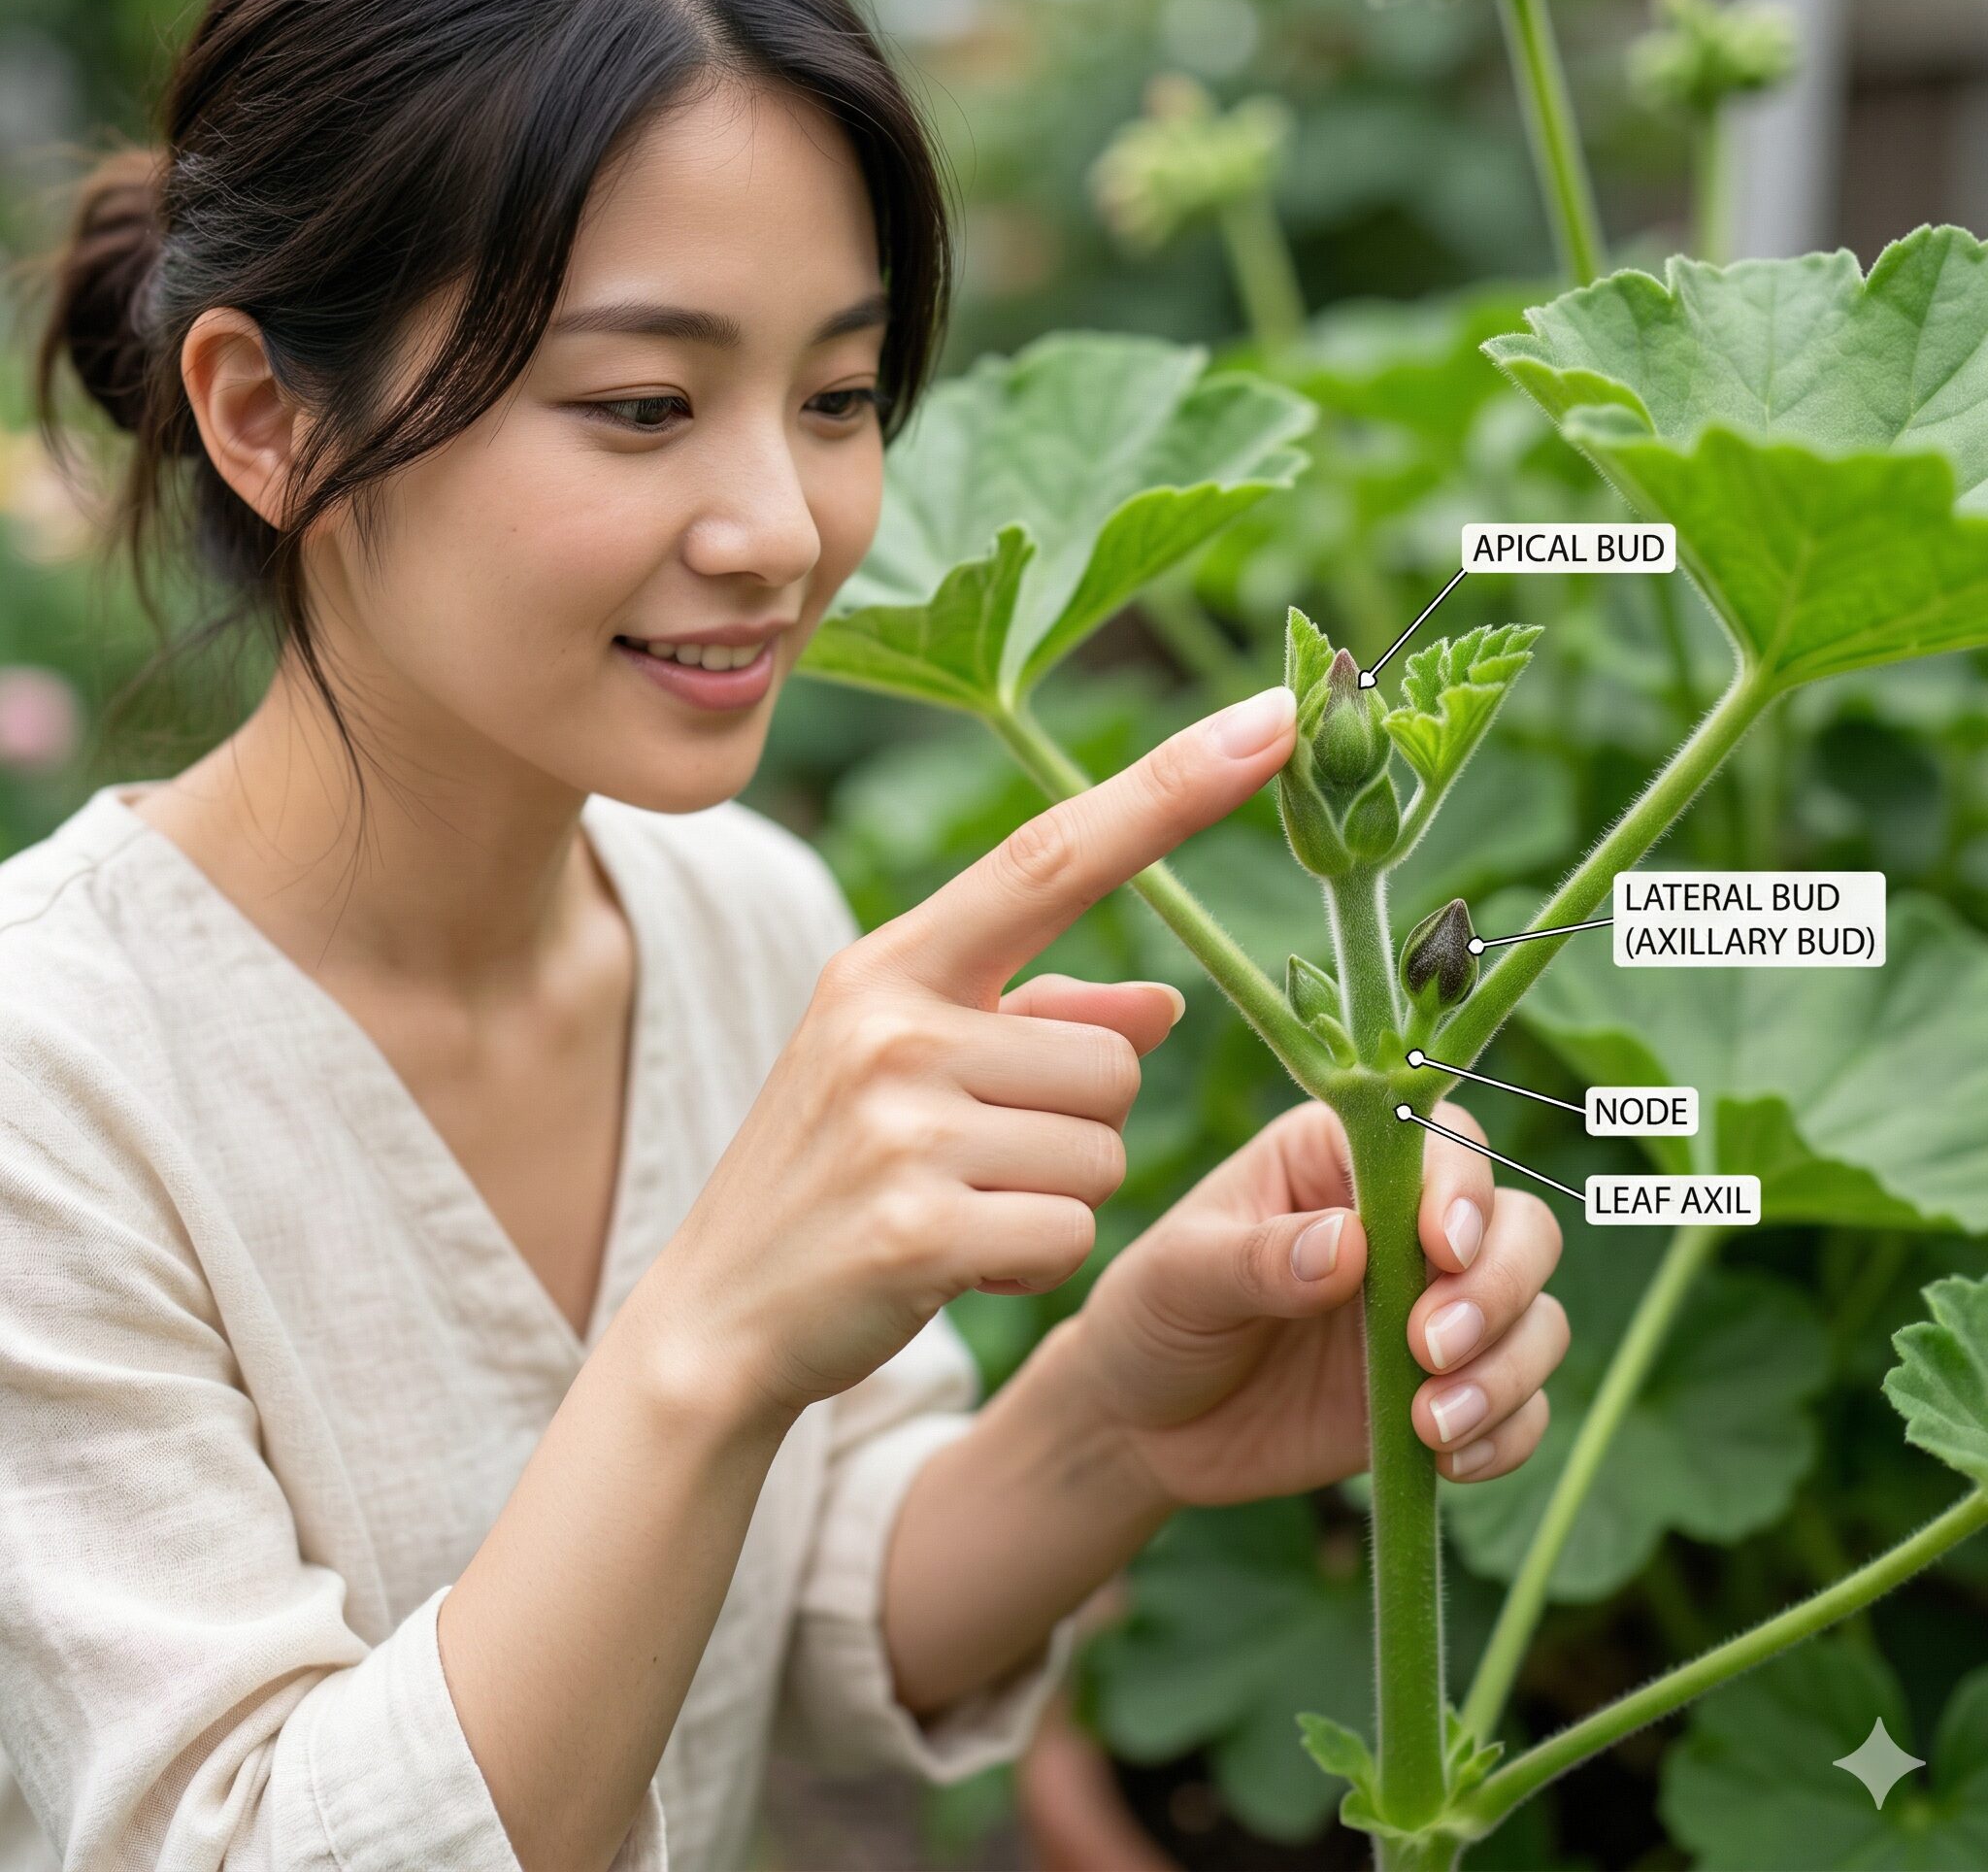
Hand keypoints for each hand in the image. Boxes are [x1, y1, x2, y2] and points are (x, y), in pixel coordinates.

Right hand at [649, 686, 1299, 1429]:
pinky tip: (956, 1261)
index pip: (1052, 852)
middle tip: (978, 1159)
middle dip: (1080, 1120)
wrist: (717, 1317)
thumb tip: (1165, 1002)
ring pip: (1105, 1145)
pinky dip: (1035, 1258)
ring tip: (961, 1205)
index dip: (1173, 786)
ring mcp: (899, 1122)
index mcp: (893, 962)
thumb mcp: (914, 1068)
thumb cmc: (835, 1176)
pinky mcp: (917, 1226)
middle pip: (1114, 1053)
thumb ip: (1041, 1018)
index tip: (1273, 720)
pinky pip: (1072, 1229)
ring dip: (1060, 1192)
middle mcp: (892, 1022)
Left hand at [1072, 1098, 1567, 1505]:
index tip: (1441, 1251)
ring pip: (1534, 1316)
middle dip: (1498, 1287)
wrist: (1142, 1427)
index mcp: (1339, 1158)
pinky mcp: (1443, 1390)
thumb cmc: (1152, 1316)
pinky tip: (1451, 1460)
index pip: (1442, 1144)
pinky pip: (1522, 1406)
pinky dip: (1509, 1431)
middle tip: (1432, 1347)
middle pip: (1519, 1227)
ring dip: (1507, 1368)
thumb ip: (1259, 1258)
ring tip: (1431, 1422)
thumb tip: (1346, 1246)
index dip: (1462, 1190)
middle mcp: (1404, 1225)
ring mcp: (1433, 1309)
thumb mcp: (1179, 1276)